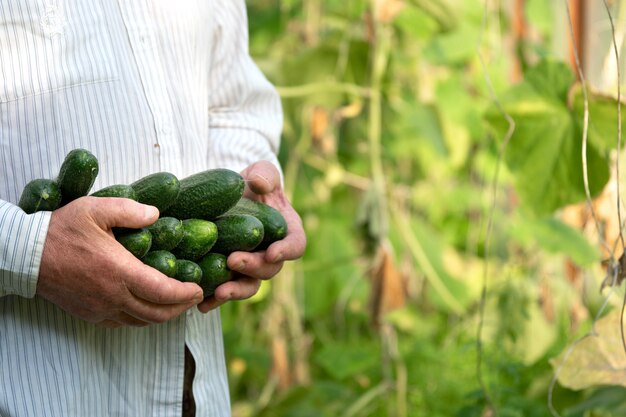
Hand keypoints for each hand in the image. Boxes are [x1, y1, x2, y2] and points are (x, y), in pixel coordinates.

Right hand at [37, 197, 203, 326]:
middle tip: (193, 296)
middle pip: (158, 313)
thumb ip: (130, 210)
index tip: (199, 287)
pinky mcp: (90, 314)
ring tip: (176, 302)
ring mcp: (101, 309)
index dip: (185, 293)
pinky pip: (124, 323)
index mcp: (119, 271)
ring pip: (142, 321)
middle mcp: (113, 296)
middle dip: (181, 307)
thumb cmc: (62, 229)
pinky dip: (142, 318)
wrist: (26, 255)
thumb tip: (157, 214)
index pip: (163, 291)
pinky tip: (148, 305)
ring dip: (164, 314)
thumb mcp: (96, 208)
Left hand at [198, 161, 305, 311]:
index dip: (286, 251)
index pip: (295, 245)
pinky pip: (224, 291)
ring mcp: (249, 267)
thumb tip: (259, 184)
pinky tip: (199, 304)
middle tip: (233, 261)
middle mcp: (270, 254)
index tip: (272, 252)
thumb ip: (265, 174)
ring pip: (249, 286)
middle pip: (269, 269)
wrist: (230, 197)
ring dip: (235, 291)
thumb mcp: (261, 171)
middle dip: (253, 267)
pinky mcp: (228, 275)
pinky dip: (213, 299)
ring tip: (218, 292)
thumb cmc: (252, 183)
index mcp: (286, 232)